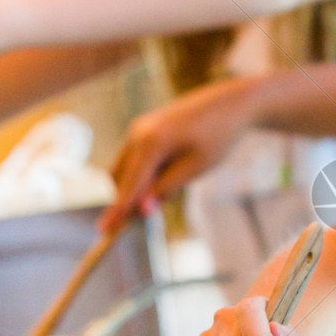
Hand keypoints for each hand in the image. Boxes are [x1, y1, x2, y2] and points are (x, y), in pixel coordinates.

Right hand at [101, 77, 257, 231]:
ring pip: (127, 169)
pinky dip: (145, 173)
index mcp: (150, 143)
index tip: (105, 231)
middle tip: (149, 214)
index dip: (118, 211)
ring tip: (179, 176)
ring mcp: (138, 129)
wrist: (230, 104)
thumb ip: (166, 188)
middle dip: (129, 199)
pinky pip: (135, 159)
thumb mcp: (195, 168)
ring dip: (139, 185)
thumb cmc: (217, 137)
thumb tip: (141, 209)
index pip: (129, 185)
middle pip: (121, 178)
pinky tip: (174, 168)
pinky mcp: (144, 128)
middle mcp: (137, 133)